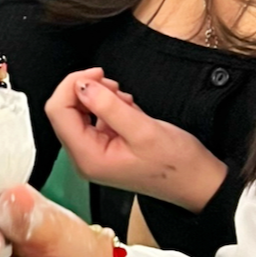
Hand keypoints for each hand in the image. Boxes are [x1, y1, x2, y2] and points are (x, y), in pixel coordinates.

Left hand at [45, 69, 227, 210]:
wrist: (198, 182)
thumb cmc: (176, 164)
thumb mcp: (144, 130)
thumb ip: (109, 106)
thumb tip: (81, 85)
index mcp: (87, 157)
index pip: (57, 111)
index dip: (72, 86)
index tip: (97, 74)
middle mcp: (84, 157)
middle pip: (65, 110)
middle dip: (87, 91)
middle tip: (115, 86)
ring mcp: (94, 152)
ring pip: (80, 112)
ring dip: (101, 98)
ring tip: (128, 102)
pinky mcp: (105, 146)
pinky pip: (95, 118)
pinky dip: (109, 107)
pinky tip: (130, 110)